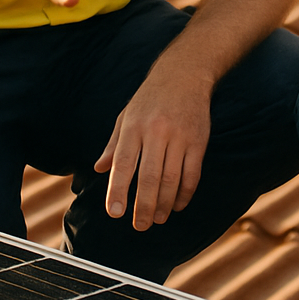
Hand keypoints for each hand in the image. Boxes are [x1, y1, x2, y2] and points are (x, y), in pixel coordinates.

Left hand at [94, 78, 211, 228]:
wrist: (184, 74)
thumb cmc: (150, 98)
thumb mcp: (125, 116)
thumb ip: (113, 145)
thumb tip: (100, 169)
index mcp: (133, 126)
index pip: (124, 164)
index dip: (119, 190)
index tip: (115, 212)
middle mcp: (156, 132)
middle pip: (149, 177)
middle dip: (144, 206)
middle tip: (140, 225)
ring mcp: (179, 136)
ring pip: (172, 178)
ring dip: (165, 204)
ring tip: (158, 219)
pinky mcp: (198, 140)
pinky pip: (192, 173)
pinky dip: (185, 193)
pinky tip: (178, 205)